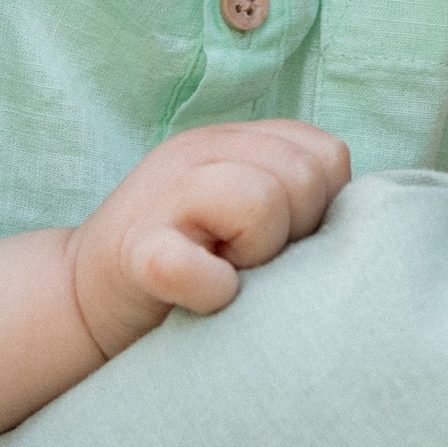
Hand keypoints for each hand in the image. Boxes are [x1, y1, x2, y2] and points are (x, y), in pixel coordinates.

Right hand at [65, 121, 350, 361]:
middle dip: (293, 232)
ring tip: (226, 274)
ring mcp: (161, 198)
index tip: (283, 243)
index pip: (326, 155)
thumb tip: (369, 223)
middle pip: (303, 175)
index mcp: (231, 141)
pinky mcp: (133, 255)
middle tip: (250, 263)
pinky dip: (209, 290)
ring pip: (261, 201)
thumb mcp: (241, 213)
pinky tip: (202, 299)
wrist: (79, 305)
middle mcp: (196, 153)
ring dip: (257, 258)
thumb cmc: (187, 268)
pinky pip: (193, 265)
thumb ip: (293, 197)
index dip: (321, 208)